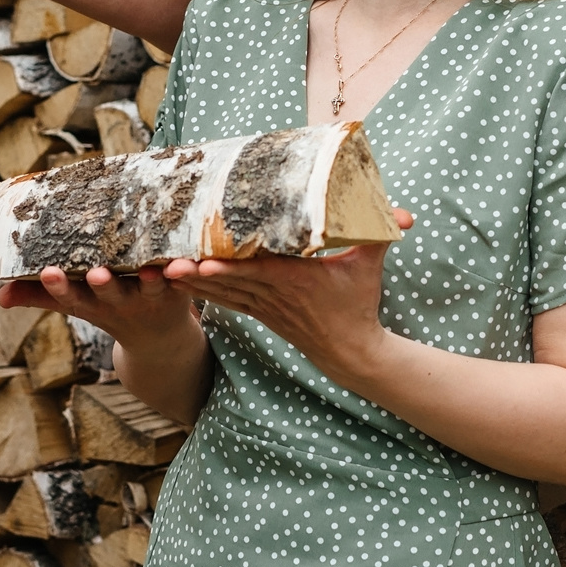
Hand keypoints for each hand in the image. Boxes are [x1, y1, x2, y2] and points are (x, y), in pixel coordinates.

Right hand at [1, 265, 202, 369]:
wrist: (161, 341)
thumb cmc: (109, 309)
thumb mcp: (75, 304)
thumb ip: (40, 297)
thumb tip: (0, 297)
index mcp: (92, 303)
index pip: (71, 297)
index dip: (59, 287)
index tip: (47, 271)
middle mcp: (120, 302)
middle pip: (110, 293)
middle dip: (102, 284)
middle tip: (96, 273)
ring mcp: (151, 296)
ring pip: (151, 286)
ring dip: (151, 279)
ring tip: (150, 270)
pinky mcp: (180, 290)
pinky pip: (186, 281)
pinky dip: (189, 274)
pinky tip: (190, 261)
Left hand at [162, 209, 414, 384]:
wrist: (351, 352)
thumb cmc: (359, 304)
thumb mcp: (370, 266)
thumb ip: (381, 234)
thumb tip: (405, 214)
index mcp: (297, 280)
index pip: (258, 273)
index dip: (229, 268)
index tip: (202, 261)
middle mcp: (274, 294)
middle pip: (229, 282)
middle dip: (196, 274)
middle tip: (165, 265)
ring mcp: (264, 305)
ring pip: (221, 292)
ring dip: (191, 283)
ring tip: (160, 271)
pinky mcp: (259, 312)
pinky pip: (225, 301)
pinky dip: (202, 291)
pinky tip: (180, 282)